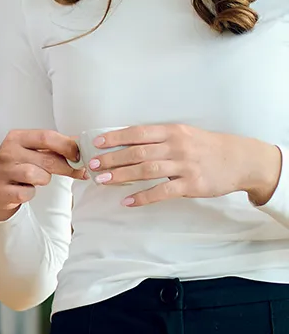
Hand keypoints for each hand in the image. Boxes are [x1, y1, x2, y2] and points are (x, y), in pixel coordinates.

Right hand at [0, 128, 85, 221]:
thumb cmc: (21, 165)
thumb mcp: (34, 150)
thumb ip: (57, 146)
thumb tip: (83, 145)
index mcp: (17, 137)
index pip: (47, 136)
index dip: (68, 146)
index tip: (79, 155)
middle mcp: (7, 152)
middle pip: (47, 158)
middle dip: (66, 167)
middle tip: (75, 171)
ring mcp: (2, 171)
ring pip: (37, 176)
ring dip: (45, 179)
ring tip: (40, 178)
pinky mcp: (0, 190)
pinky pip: (26, 193)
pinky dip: (31, 193)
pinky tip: (26, 189)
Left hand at [87, 125, 284, 207]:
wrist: (241, 160)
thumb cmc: (207, 147)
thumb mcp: (184, 135)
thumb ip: (159, 139)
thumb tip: (126, 144)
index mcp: (173, 132)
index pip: (138, 132)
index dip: (115, 137)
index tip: (96, 143)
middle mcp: (177, 146)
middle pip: (138, 152)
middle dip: (112, 158)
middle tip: (92, 165)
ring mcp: (185, 166)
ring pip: (146, 170)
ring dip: (121, 176)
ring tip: (102, 180)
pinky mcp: (192, 184)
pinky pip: (162, 191)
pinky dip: (143, 197)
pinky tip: (127, 201)